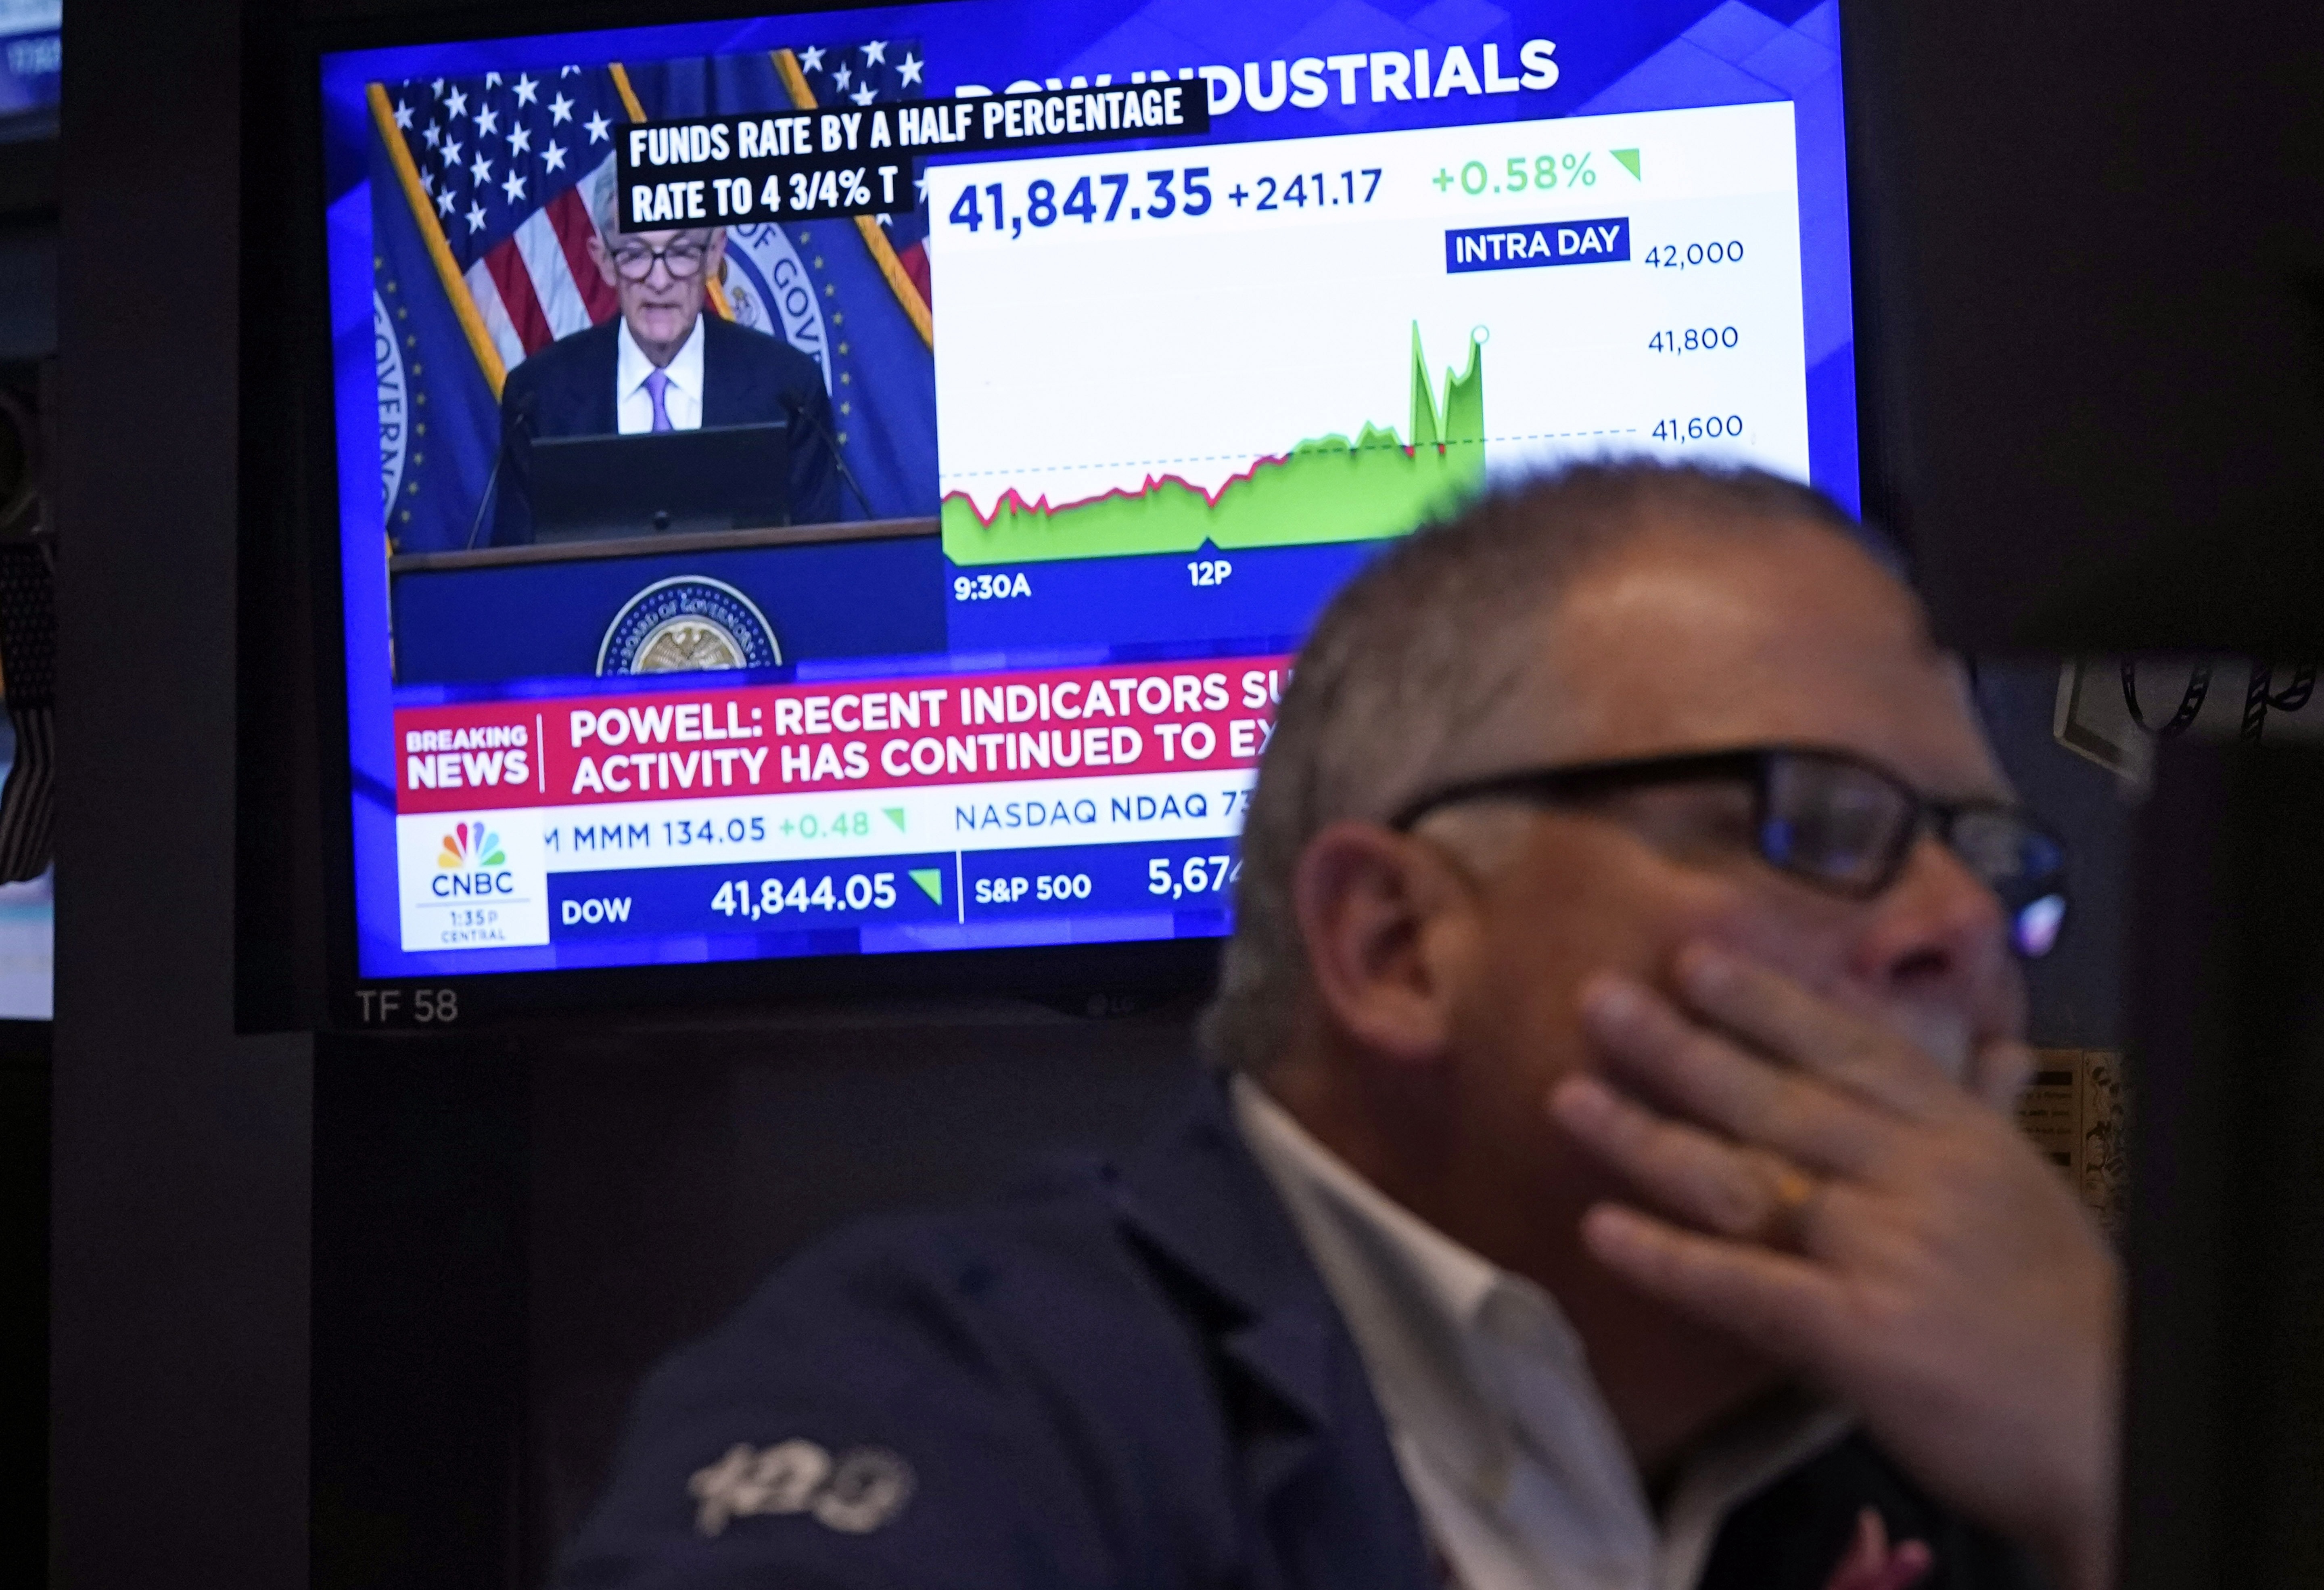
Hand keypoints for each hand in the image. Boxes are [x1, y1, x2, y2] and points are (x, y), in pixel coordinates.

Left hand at [1549, 946, 2120, 1589]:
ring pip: (1745, 1181)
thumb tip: (1991, 1047)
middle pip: (1777, 1099)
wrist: (2112, 1426)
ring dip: (1647, 1138)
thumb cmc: (2067, 1313)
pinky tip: (1602, 1232)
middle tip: (1597, 1001)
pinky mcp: (1858, 1335)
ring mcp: (1885, 1252)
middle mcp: (1916, 1177)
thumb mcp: (2027, 1191)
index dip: (1764, 1001)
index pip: (1847, 1049)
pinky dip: (1668, 1259)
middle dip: (1680, 1048)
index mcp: (1958, 1136)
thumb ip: (1983, 1115)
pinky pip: (1744, 1286)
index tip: (1692, 958)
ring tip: (1568, 1098)